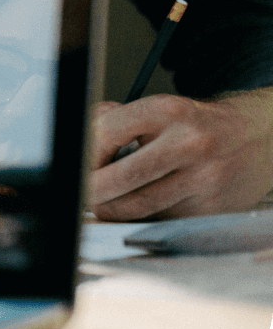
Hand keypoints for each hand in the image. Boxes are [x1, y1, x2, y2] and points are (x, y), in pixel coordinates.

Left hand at [90, 88, 272, 219]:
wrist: (257, 138)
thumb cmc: (193, 124)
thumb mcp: (157, 109)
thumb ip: (114, 120)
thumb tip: (77, 146)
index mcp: (168, 111)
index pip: (107, 133)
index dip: (83, 155)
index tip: (75, 165)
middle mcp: (189, 144)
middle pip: (121, 178)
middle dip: (89, 191)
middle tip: (77, 195)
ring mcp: (204, 179)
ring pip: (139, 206)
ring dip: (110, 210)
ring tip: (100, 204)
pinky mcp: (213, 208)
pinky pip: (162, 219)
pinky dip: (141, 218)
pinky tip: (137, 209)